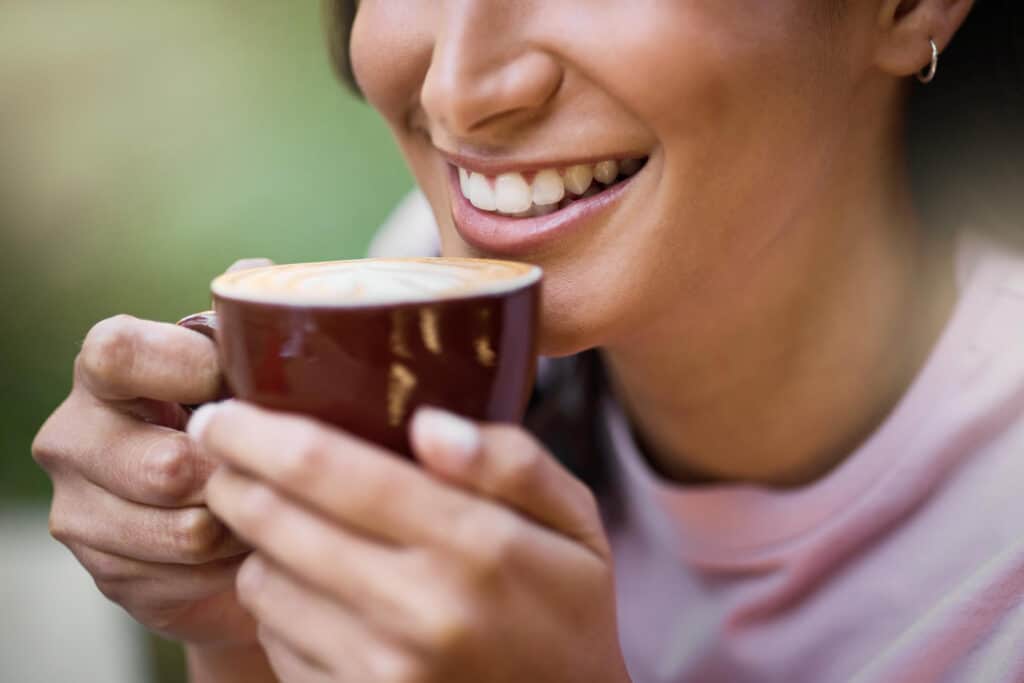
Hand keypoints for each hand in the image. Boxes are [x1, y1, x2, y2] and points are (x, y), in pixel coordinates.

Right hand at [31, 259, 272, 650]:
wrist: (217, 517)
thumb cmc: (234, 422)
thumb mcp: (241, 369)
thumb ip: (244, 326)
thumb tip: (258, 270)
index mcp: (104, 368)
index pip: (120, 353)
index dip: (192, 370)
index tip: (238, 387)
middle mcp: (73, 435)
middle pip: (164, 466)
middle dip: (236, 472)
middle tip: (266, 464)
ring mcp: (78, 508)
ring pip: (185, 530)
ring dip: (242, 522)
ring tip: (259, 501)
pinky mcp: (102, 571)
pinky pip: (187, 576)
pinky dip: (229, 565)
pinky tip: (237, 544)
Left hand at [195, 401, 630, 682]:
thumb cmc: (567, 611)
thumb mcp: (575, 522)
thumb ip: (513, 464)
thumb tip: (428, 425)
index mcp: (475, 546)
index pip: (328, 469)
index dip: (256, 433)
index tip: (222, 412)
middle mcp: (419, 612)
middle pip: (273, 521)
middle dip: (232, 477)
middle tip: (226, 455)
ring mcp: (381, 673)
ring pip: (262, 582)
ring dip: (259, 544)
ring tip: (291, 527)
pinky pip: (275, 642)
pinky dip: (281, 606)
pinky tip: (317, 591)